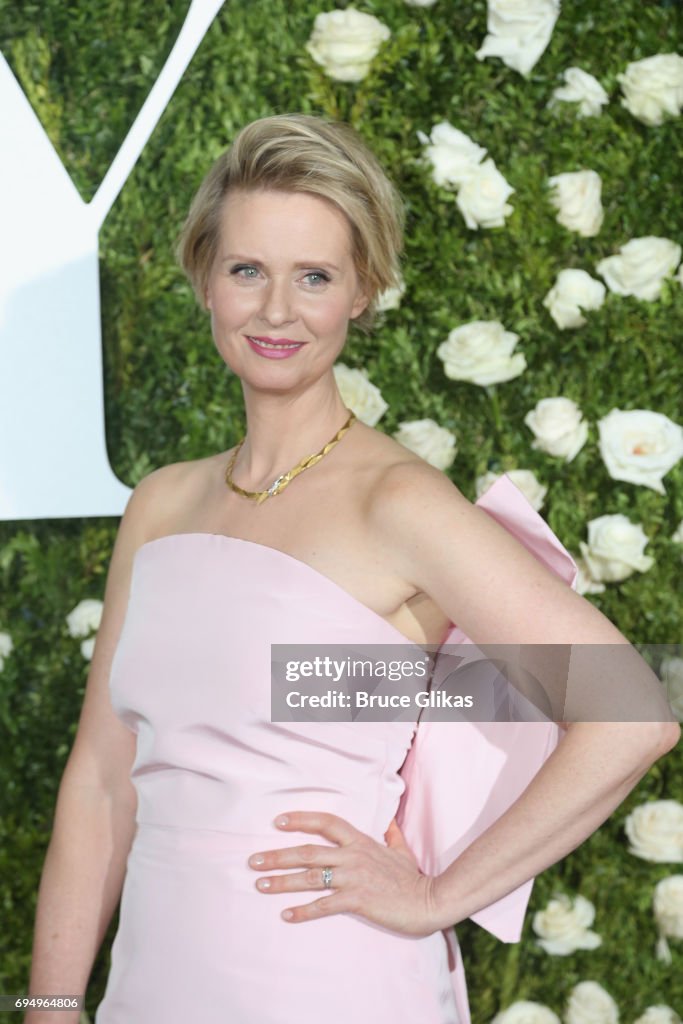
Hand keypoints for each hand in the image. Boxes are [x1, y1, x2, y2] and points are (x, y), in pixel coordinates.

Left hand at [247, 811, 440, 935]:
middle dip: (278, 855)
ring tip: (260, 885)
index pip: (327, 822)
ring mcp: (354, 878)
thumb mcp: (402, 850)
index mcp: (361, 841)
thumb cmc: (414, 878)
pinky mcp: (358, 900)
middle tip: (253, 861)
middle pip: (308, 851)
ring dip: (282, 881)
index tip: (278, 821)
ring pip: (311, 877)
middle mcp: (353, 856)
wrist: (430, 900)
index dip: (301, 819)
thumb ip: (392, 834)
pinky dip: (303, 911)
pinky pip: (324, 905)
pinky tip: (286, 915)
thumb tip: (389, 820)